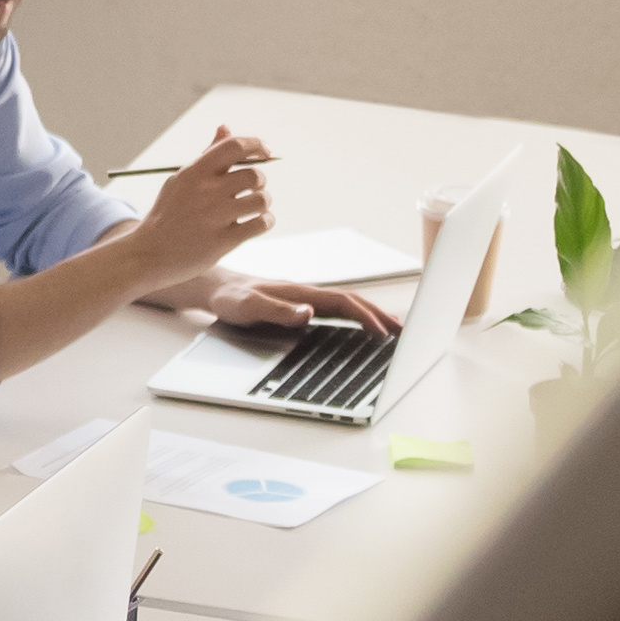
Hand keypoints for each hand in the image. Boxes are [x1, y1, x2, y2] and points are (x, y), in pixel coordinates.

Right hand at [124, 133, 274, 281]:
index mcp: (194, 172)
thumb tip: (226, 127)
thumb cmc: (169, 214)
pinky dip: (265, 222)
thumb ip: (207, 155)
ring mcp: (214, 217)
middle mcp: (205, 191)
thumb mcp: (181, 181)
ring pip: (262, 200)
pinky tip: (254, 223)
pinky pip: (261, 223)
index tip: (265, 151)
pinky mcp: (222, 241)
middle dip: (259, 182)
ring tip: (251, 209)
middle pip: (255, 175)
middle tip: (251, 189)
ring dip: (263, 203)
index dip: (256, 144)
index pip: (234, 146)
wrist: (148, 254)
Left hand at [209, 277, 396, 341]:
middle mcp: (308, 293)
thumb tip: (309, 314)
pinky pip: (337, 309)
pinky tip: (363, 324)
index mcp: (301, 292)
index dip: (365, 316)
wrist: (214, 288)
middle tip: (404, 332)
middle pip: (353, 301)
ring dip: (373, 314)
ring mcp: (306, 298)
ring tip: (396, 328)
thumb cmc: (229, 298)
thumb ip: (277, 310)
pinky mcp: (301, 305)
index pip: (343, 302)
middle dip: (380, 315)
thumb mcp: (249, 307)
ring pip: (348, 304)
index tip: (382, 332)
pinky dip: (357, 315)